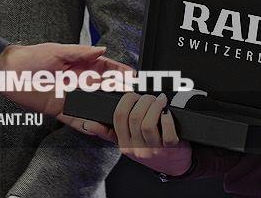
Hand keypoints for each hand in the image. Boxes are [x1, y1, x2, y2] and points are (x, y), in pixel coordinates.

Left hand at [0, 43, 131, 115]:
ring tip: (122, 116)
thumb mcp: (58, 50)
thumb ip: (81, 52)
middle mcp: (79, 83)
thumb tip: (102, 50)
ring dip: (107, 111)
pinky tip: (100, 129)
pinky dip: (88, 126)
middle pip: (105, 89)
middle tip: (134, 98)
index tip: (134, 75)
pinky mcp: (60, 111)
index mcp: (81, 66)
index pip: (107, 69)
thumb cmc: (31, 57)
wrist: (8, 72)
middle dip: (120, 93)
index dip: (121, 72)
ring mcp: (71, 98)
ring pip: (94, 107)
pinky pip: (77, 121)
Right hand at [61, 92, 192, 176]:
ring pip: (148, 124)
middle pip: (135, 117)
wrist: (173, 165)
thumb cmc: (148, 149)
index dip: (127, 100)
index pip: (118, 117)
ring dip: (155, 106)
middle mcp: (137, 148)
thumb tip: (88, 124)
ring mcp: (154, 150)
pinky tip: (167, 112)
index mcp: (123, 143)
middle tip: (150, 98)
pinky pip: (168, 133)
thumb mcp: (126, 143)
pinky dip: (168, 119)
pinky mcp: (171, 149)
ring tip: (160, 101)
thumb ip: (107, 132)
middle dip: (143, 100)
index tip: (134, 95)